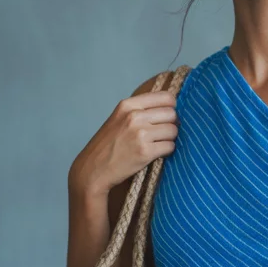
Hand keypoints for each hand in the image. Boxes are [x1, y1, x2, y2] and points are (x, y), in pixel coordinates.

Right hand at [69, 82, 178, 197]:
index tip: (166, 117)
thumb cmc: (108, 145)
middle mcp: (134, 116)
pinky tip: (155, 154)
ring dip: (169, 139)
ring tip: (156, 144)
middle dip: (171, 124)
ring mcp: (140, 134)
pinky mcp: (145, 151)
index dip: (171, 108)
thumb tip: (171, 108)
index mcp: (128, 105)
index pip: (166, 97)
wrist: (93, 169)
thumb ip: (141, 110)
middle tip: (161, 134)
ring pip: (173, 131)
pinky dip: (167, 151)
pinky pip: (170, 147)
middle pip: (172, 114)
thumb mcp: (119, 118)